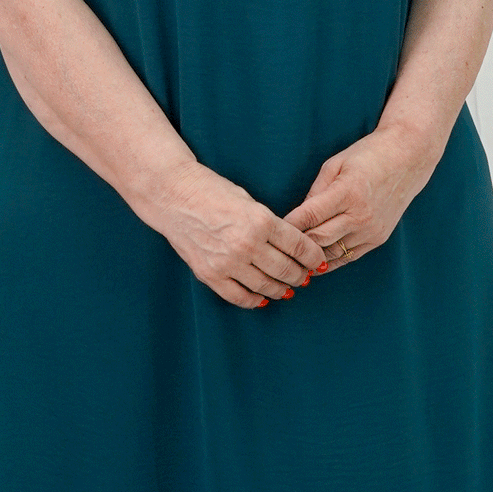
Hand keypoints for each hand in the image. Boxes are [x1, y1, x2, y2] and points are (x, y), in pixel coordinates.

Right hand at [152, 161, 330, 310]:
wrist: (173, 195)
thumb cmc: (213, 191)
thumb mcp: (249, 201)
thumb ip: (270, 225)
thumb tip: (291, 247)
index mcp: (261, 221)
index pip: (299, 246)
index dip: (313, 257)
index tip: (318, 261)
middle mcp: (247, 244)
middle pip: (286, 269)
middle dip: (301, 275)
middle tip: (305, 277)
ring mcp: (227, 262)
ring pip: (266, 286)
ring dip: (282, 289)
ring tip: (288, 289)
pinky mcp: (210, 274)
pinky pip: (239, 296)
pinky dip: (255, 300)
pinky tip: (263, 298)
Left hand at [284, 127, 435, 268]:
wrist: (408, 159)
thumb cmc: (367, 156)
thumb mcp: (335, 164)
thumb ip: (315, 192)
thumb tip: (297, 217)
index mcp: (348, 192)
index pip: (309, 216)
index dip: (287, 226)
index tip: (270, 230)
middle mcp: (361, 215)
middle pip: (318, 240)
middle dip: (294, 244)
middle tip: (275, 248)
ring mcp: (371, 230)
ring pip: (332, 253)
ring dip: (310, 257)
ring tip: (290, 259)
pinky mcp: (378, 239)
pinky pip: (348, 257)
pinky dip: (329, 261)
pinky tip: (313, 262)